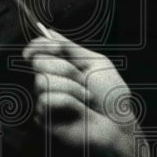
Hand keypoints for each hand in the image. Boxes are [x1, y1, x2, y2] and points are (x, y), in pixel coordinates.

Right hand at [24, 31, 146, 156]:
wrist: (118, 125)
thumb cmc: (111, 98)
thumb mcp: (95, 63)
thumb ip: (71, 47)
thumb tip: (49, 31)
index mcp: (61, 67)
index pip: (37, 50)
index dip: (38, 45)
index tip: (49, 48)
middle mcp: (50, 82)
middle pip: (38, 62)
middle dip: (66, 69)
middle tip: (84, 81)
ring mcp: (46, 100)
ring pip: (42, 81)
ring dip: (71, 87)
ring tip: (86, 99)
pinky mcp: (44, 118)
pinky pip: (46, 100)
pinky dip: (68, 102)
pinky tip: (79, 111)